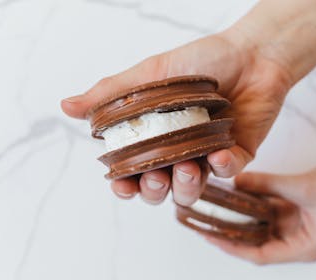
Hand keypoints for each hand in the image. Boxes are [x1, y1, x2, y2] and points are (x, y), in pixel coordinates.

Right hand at [61, 29, 291, 205]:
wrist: (249, 51)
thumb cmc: (199, 61)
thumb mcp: (150, 74)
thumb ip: (111, 94)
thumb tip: (66, 106)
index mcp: (155, 139)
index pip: (134, 172)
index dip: (125, 185)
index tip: (121, 184)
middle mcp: (179, 152)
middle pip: (161, 189)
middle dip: (154, 190)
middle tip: (156, 176)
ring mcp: (208, 156)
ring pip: (193, 189)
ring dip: (187, 185)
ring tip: (188, 166)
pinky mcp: (238, 153)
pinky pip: (229, 171)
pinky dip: (223, 168)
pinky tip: (218, 156)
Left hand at [205, 154, 315, 264]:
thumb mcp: (306, 187)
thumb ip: (269, 184)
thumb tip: (237, 182)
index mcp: (304, 246)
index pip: (260, 255)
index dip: (232, 248)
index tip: (209, 237)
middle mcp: (299, 239)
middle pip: (257, 241)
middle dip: (231, 232)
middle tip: (204, 221)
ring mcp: (298, 223)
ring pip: (262, 223)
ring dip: (241, 216)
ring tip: (215, 207)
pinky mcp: (298, 207)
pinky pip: (270, 206)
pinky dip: (255, 200)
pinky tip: (238, 191)